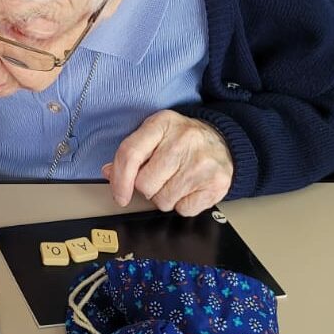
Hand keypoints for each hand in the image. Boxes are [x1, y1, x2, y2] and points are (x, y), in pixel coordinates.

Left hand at [102, 110, 233, 216]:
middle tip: (161, 177)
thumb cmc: (183, 140)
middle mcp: (183, 140)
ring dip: (165, 197)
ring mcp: (201, 162)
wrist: (224, 142)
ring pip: (163, 201)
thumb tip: (109, 173)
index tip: (119, 195)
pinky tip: (189, 188)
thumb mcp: (156, 135)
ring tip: (176, 181)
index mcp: (162, 123)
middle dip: (147, 187)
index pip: (130, 154)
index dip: (119, 180)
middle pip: (145, 184)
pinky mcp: (216, 183)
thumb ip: (132, 152)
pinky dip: (183, 204)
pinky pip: (183, 210)